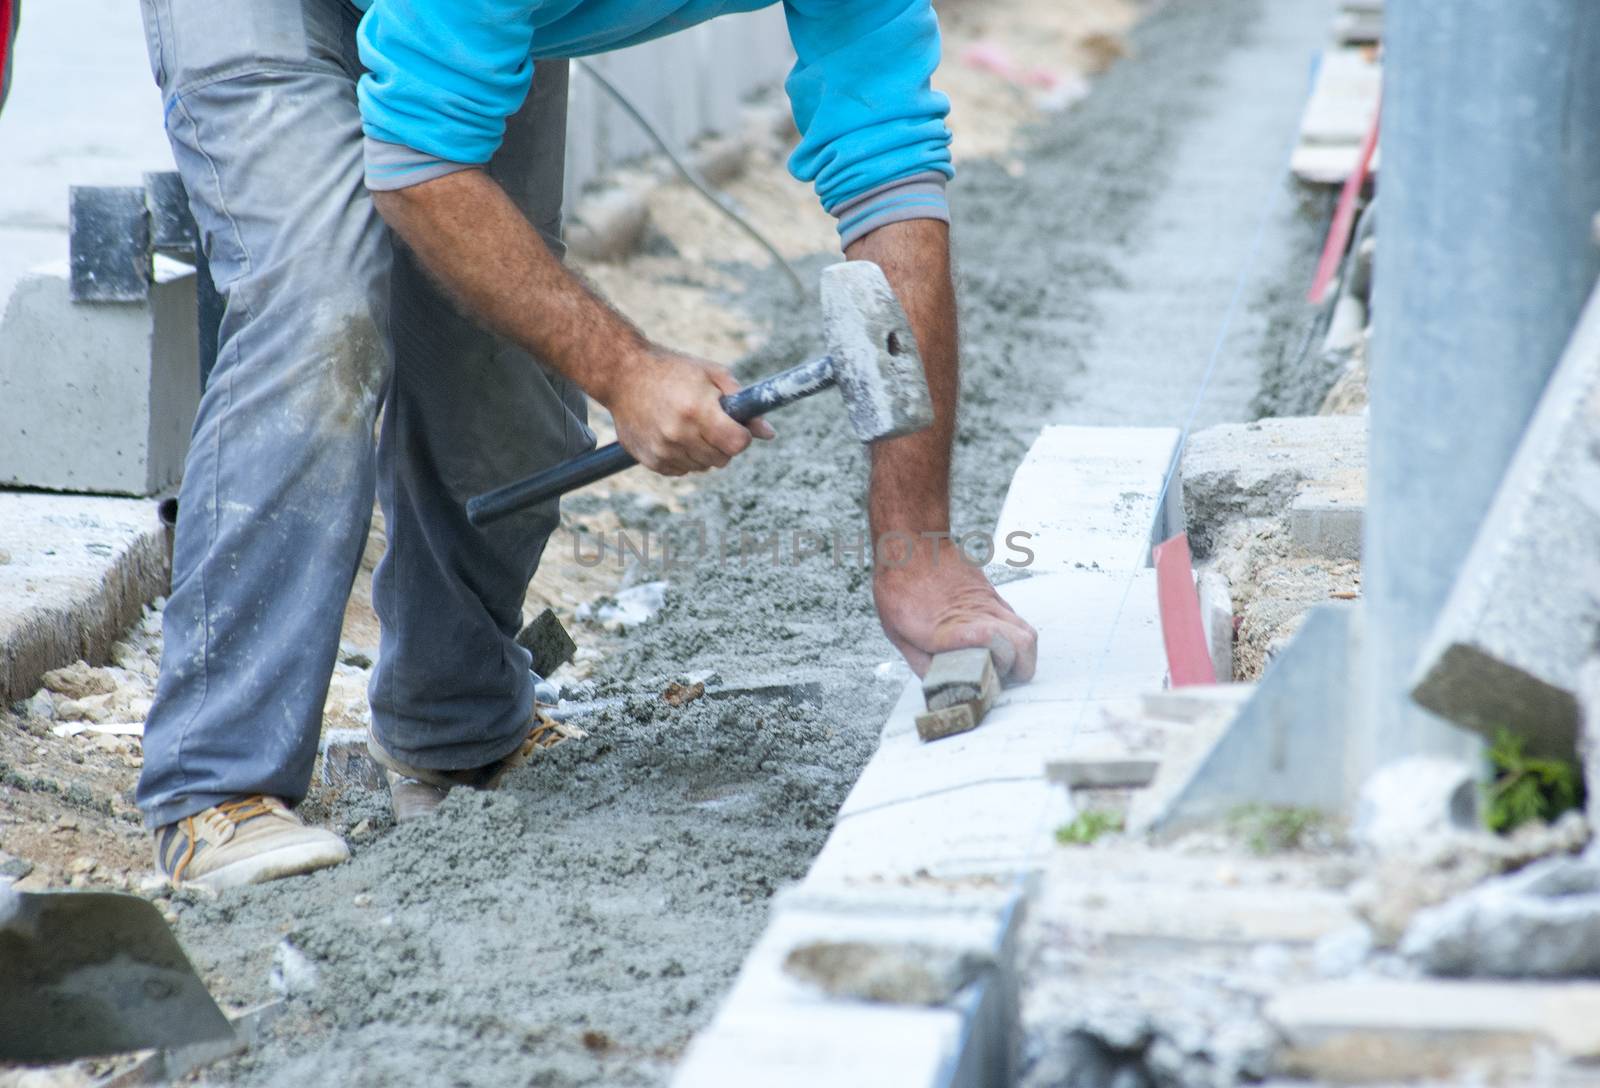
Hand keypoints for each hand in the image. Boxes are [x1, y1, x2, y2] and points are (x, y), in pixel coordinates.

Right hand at [605, 348, 773, 475]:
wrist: (622, 374)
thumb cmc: (672, 369)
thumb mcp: (712, 374)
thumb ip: (743, 402)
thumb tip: (769, 433)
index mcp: (697, 409)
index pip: (737, 443)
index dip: (742, 435)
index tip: (736, 426)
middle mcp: (679, 433)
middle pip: (723, 459)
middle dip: (724, 443)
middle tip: (711, 422)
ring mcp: (663, 449)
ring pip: (703, 466)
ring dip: (704, 451)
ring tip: (689, 425)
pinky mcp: (651, 460)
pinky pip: (682, 470)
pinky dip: (684, 457)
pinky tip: (673, 434)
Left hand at [874, 538, 1038, 680]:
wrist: (910, 546)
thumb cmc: (898, 588)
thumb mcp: (896, 632)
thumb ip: (920, 662)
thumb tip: (940, 686)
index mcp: (947, 628)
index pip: (994, 643)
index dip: (1000, 667)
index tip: (989, 682)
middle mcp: (975, 615)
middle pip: (1022, 644)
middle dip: (1019, 670)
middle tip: (1001, 679)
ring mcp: (988, 603)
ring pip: (1026, 634)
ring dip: (1023, 656)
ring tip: (1006, 666)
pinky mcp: (992, 596)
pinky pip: (1017, 621)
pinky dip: (1016, 639)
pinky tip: (998, 645)